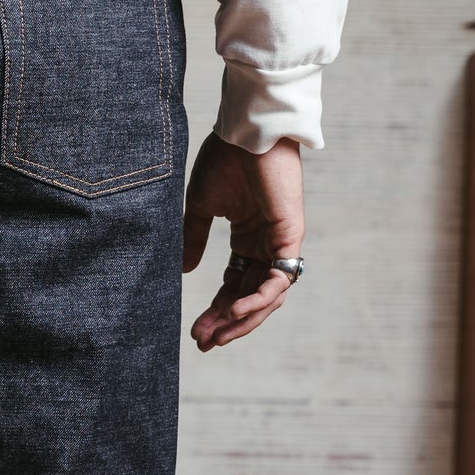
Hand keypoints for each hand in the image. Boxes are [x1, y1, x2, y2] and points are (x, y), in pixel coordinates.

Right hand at [182, 134, 304, 351]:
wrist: (245, 131)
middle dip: (226, 323)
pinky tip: (235, 313)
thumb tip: (183, 273)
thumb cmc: (225, 159)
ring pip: (267, 297)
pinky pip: (277, 281)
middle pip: (249, 298)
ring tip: (218, 336)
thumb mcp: (201, 207)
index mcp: (247, 238)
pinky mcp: (290, 237)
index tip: (195, 333)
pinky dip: (258, 300)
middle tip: (203, 343)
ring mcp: (280, 242)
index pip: (234, 285)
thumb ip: (193, 239)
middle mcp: (265, 244)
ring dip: (243, 321)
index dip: (215, 310)